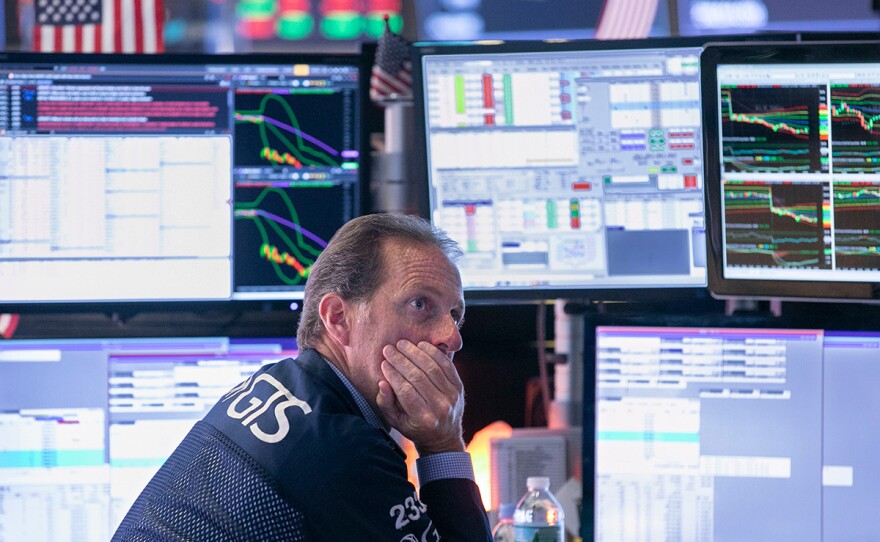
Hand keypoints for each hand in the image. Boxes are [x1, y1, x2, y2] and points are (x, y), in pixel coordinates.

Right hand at [376, 339, 465, 455]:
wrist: (443, 435)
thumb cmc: (414, 427)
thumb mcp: (396, 421)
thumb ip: (386, 403)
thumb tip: (382, 383)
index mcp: (423, 419)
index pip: (405, 391)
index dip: (393, 374)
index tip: (384, 362)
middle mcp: (440, 408)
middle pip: (418, 377)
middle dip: (401, 360)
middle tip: (389, 349)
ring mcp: (452, 396)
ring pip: (432, 368)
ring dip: (415, 352)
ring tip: (402, 344)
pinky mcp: (459, 387)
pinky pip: (446, 365)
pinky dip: (433, 352)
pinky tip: (420, 345)